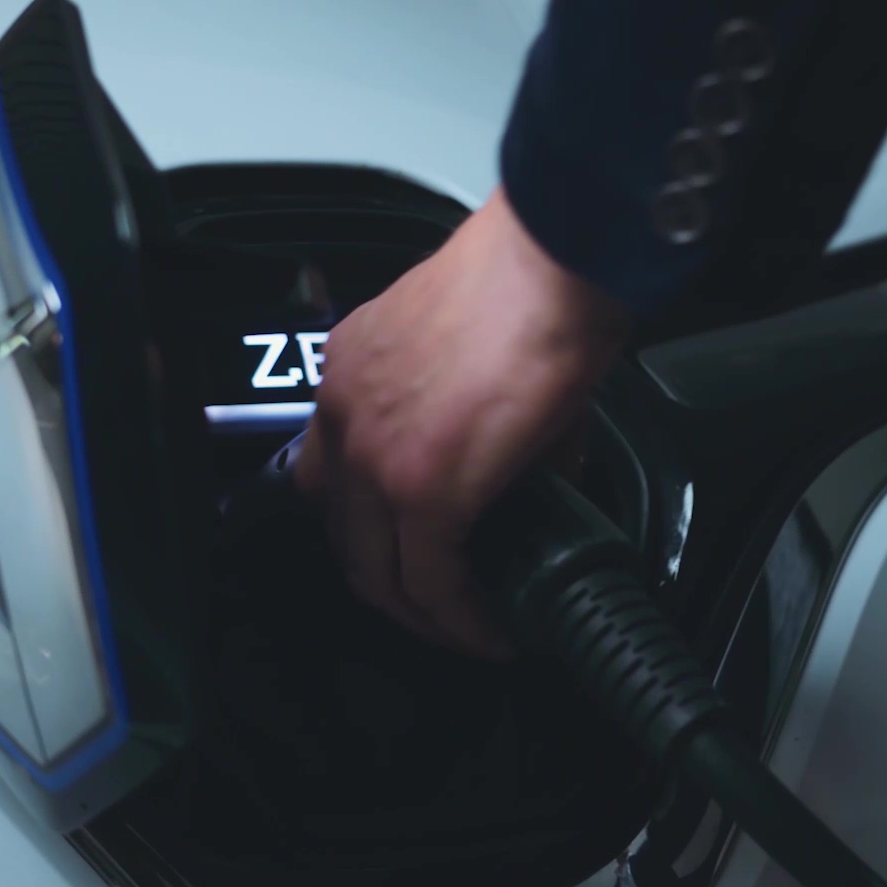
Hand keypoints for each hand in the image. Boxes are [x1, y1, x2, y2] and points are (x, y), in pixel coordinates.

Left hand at [293, 187, 629, 657]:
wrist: (555, 257)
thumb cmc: (533, 277)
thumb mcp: (480, 354)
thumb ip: (482, 423)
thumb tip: (530, 483)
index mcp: (351, 370)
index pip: (330, 476)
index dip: (371, 531)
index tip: (411, 553)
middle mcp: (344, 411)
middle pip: (342, 535)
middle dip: (393, 586)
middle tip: (441, 606)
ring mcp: (374, 453)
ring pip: (376, 572)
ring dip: (422, 614)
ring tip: (468, 628)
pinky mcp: (424, 488)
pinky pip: (431, 581)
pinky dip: (461, 620)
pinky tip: (491, 629)